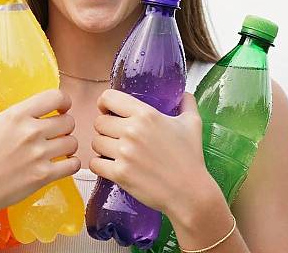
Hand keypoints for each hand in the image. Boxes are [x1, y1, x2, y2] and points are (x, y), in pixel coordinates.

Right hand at [0, 84, 80, 215]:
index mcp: (17, 115)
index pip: (55, 97)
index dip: (64, 100)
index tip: (61, 107)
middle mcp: (31, 132)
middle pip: (68, 121)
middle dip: (65, 125)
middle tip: (58, 130)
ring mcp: (39, 155)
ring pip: (72, 142)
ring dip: (69, 144)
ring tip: (61, 146)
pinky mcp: (43, 175)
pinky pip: (73, 165)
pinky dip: (72, 163)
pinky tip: (64, 162)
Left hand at [90, 90, 213, 215]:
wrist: (190, 192)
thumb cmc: (191, 157)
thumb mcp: (192, 124)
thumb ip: (186, 104)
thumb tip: (185, 94)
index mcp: (145, 114)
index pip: (108, 98)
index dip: (104, 103)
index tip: (108, 111)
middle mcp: (132, 130)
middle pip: (99, 122)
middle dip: (105, 129)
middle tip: (115, 136)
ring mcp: (124, 153)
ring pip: (96, 142)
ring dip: (102, 147)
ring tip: (114, 151)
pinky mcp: (120, 173)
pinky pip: (94, 163)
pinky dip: (100, 165)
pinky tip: (109, 166)